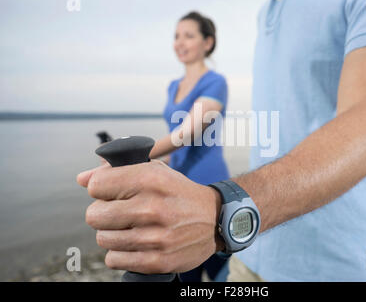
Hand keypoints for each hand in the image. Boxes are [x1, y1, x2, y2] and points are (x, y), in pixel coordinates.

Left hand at [76, 160, 223, 273]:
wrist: (215, 220)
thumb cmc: (179, 194)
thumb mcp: (155, 172)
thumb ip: (117, 172)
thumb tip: (82, 179)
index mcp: (151, 179)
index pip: (97, 186)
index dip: (100, 189)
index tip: (112, 192)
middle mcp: (152, 207)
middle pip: (94, 215)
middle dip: (103, 213)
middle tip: (120, 212)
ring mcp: (155, 237)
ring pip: (102, 239)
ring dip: (112, 233)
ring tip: (131, 227)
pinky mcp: (157, 261)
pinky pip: (114, 259)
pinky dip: (121, 252)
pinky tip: (136, 243)